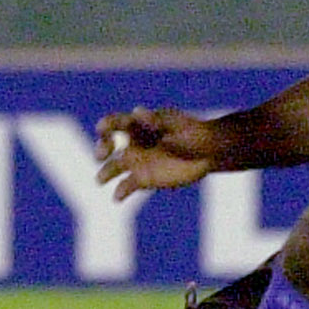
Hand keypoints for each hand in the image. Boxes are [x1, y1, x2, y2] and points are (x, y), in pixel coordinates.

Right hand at [95, 106, 215, 200]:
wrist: (208, 153)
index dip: (107, 124)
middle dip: (102, 148)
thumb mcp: (176, 124)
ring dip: (104, 173)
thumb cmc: (193, 132)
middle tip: (102, 154)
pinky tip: (117, 198)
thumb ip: (156, 121)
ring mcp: (137, 162)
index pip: (117, 122)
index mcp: (139, 125)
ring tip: (100, 180)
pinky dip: (120, 192)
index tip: (102, 128)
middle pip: (109, 144)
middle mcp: (133, 143)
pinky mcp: (143, 179)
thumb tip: (136, 111)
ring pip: (114, 167)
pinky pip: (126, 186)